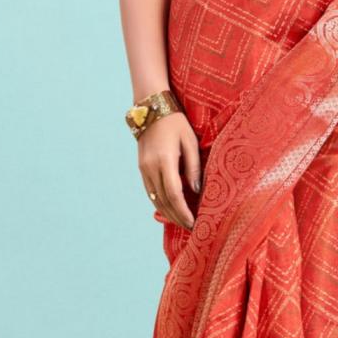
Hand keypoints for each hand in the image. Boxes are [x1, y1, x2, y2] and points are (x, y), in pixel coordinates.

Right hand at [137, 111, 200, 229]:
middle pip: (163, 201)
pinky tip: (169, 209)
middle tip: (190, 228)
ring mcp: (143, 169)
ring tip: (181, 222)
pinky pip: (150, 191)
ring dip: (167, 213)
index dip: (183, 211)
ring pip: (155, 199)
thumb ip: (194, 167)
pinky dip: (160, 203)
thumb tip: (196, 192)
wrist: (152, 109)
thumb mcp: (190, 142)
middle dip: (177, 217)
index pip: (174, 194)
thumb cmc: (176, 123)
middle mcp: (150, 167)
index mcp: (164, 160)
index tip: (193, 223)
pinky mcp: (141, 168)